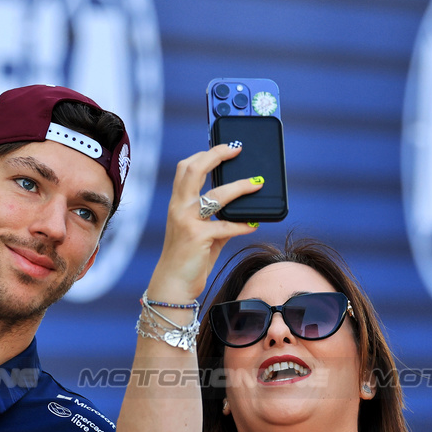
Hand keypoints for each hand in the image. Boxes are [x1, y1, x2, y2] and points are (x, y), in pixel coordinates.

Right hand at [147, 143, 262, 303]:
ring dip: (240, 188)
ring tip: (257, 185)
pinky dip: (243, 224)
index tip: (226, 148)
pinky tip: (254, 223)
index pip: (187, 168)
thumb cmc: (189, 257)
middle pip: (195, 169)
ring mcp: (187, 221)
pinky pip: (227, 225)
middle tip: (237, 150)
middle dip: (217, 155)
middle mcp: (179, 207)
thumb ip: (217, 217)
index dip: (205, 153)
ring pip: (216, 195)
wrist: (174, 283)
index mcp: (178, 203)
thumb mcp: (200, 231)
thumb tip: (243, 205)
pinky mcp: (198, 237)